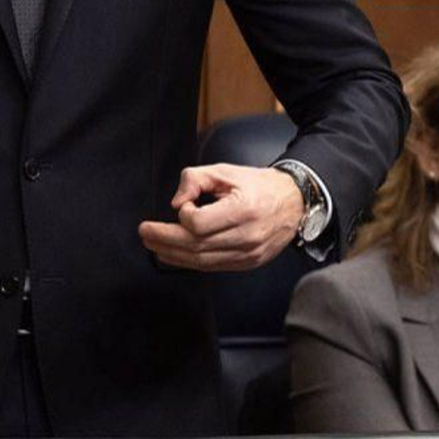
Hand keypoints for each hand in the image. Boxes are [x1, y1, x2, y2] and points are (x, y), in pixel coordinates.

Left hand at [138, 163, 303, 271]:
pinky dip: (190, 261)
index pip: (200, 224)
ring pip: (201, 261)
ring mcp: (248, 254)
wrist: (294, 203)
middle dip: (165, 240)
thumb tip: (176, 203)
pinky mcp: (247, 263)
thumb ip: (196, 179)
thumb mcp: (226, 171)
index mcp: (244, 209)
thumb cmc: (259, 185)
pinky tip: (173, 255)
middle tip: (145, 232)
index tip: (183, 204)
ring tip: (153, 244)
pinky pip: (212, 267)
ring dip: (172, 254)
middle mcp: (247, 236)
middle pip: (196, 246)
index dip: (184, 216)